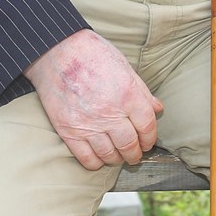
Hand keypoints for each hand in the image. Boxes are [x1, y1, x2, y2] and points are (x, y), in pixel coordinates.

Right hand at [25, 29, 162, 169]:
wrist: (59, 52)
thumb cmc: (94, 55)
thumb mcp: (125, 68)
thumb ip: (142, 91)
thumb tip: (157, 108)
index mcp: (128, 94)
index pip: (147, 126)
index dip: (150, 138)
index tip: (148, 142)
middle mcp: (110, 112)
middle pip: (129, 144)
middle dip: (135, 153)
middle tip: (136, 154)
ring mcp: (88, 124)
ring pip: (109, 154)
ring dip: (117, 159)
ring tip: (119, 156)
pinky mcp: (69, 131)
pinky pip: (86, 158)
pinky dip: (96, 163)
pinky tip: (100, 158)